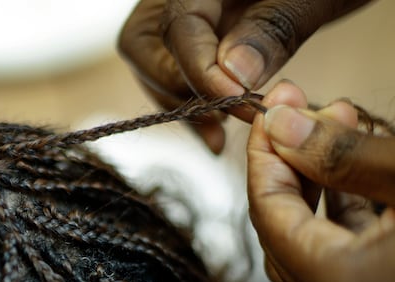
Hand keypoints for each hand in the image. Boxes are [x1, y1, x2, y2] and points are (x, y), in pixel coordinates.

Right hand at [118, 0, 372, 152]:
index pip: (179, 26)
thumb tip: (232, 75)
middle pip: (145, 47)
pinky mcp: (199, 32)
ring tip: (223, 131)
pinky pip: (172, 69)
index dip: (201, 70)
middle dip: (180, 89)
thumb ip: (273, 28)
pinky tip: (218, 131)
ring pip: (154, 63)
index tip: (237, 100)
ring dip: (184, 103)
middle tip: (226, 117)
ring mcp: (187, 12)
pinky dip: (192, 102)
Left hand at [247, 81, 394, 281]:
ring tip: (338, 123)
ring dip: (321, 186)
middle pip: (284, 233)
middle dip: (291, 167)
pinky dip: (348, 216)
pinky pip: (348, 263)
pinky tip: (362, 170)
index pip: (268, 215)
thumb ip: (341, 154)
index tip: (268, 111)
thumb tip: (279, 124)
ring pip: (315, 247)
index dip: (264, 157)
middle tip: (301, 112)